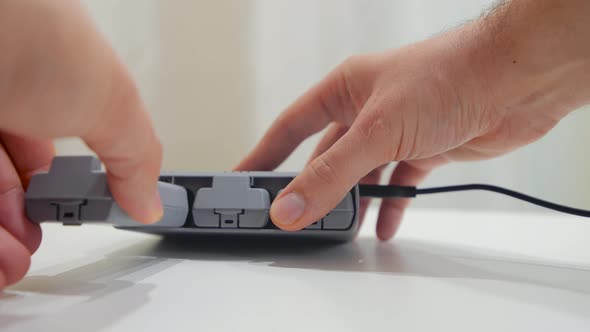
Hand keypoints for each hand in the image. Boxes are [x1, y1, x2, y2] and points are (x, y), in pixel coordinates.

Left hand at [0, 1, 161, 289]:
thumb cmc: (36, 35)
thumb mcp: (114, 101)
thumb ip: (136, 154)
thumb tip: (148, 200)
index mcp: (42, 85)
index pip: (41, 144)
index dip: (56, 185)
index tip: (67, 212)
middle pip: (8, 177)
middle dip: (26, 222)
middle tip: (33, 244)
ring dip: (4, 240)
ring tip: (13, 263)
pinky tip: (0, 255)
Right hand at [236, 0, 589, 238]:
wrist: (517, 80)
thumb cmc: (448, 76)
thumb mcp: (376, 131)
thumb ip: (331, 174)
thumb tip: (289, 206)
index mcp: (344, 90)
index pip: (290, 127)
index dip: (264, 154)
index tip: (243, 177)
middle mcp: (366, 109)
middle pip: (325, 156)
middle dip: (310, 188)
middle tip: (291, 217)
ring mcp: (396, 130)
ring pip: (361, 174)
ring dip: (351, 202)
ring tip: (336, 230)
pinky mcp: (424, 147)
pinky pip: (398, 182)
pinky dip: (391, 204)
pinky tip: (385, 225)